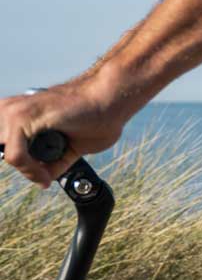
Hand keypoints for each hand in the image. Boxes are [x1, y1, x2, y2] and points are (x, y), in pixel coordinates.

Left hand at [0, 77, 135, 187]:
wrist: (113, 100)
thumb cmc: (97, 117)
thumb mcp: (68, 146)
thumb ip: (50, 160)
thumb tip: (41, 179)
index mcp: (19, 113)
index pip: (3, 145)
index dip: (21, 163)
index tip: (39, 175)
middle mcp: (13, 109)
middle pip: (2, 149)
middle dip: (23, 165)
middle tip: (43, 175)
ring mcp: (16, 111)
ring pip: (6, 154)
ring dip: (26, 168)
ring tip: (45, 174)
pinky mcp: (23, 116)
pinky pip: (15, 155)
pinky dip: (30, 170)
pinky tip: (44, 174)